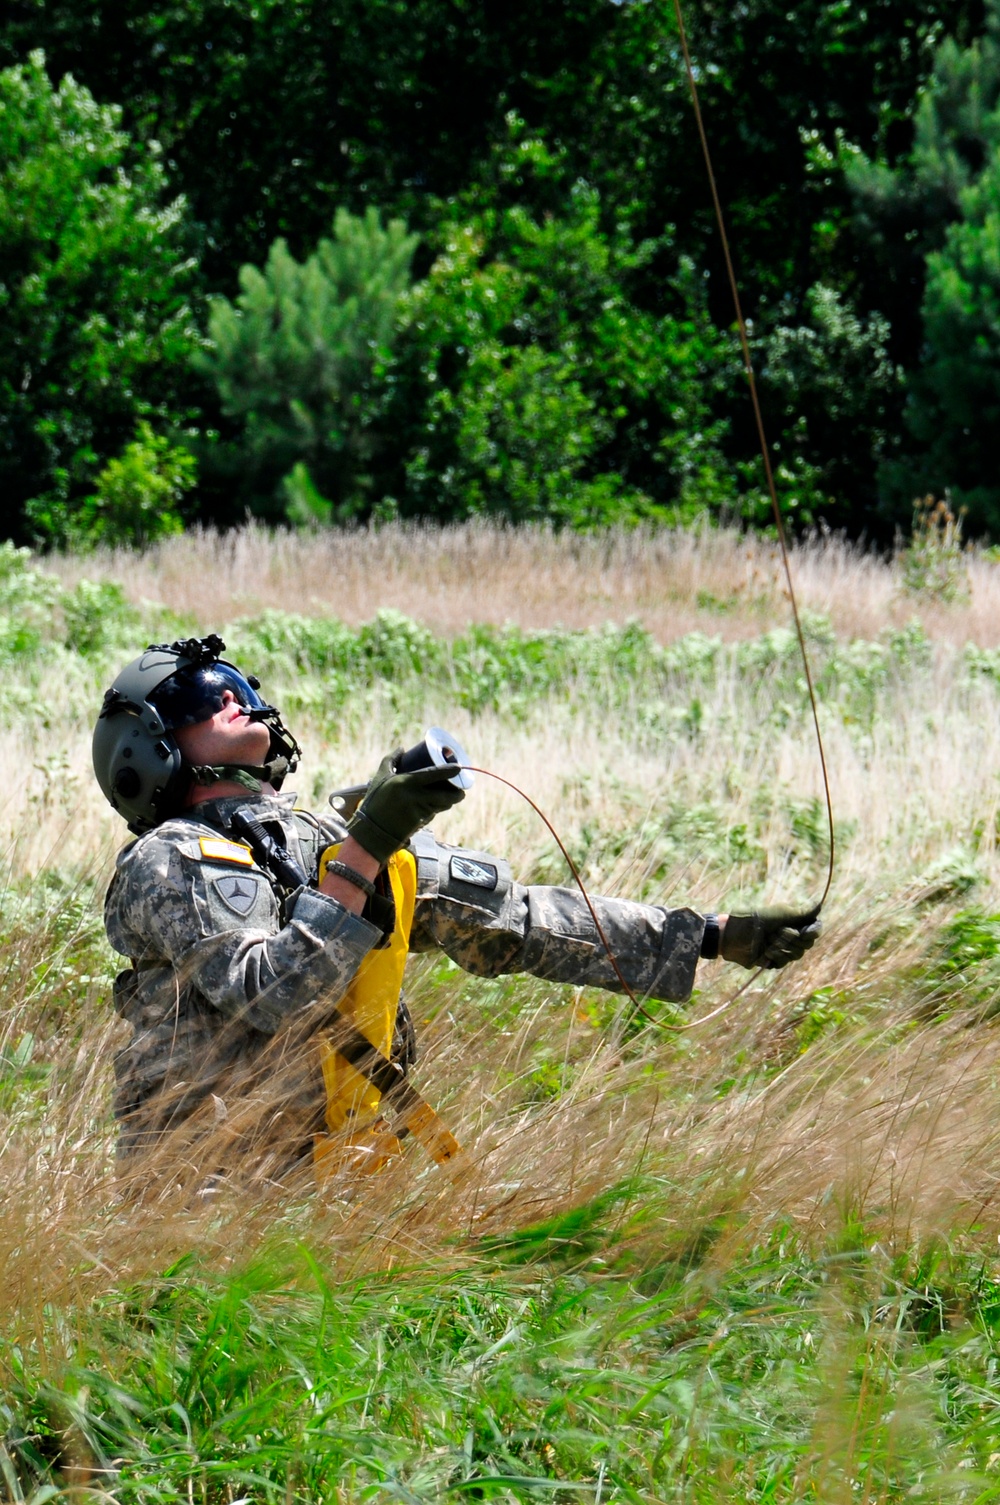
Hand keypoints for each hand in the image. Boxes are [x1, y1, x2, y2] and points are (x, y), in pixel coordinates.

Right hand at [346, 749, 465, 863]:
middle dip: (458, 794)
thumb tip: (402, 748)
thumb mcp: (380, 778)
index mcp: (406, 782)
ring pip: (442, 805)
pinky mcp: (420, 823)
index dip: (449, 771)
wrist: (372, 830)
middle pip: (446, 795)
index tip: (459, 768)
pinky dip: (437, 809)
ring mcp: (419, 811)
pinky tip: (437, 806)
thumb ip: (390, 760)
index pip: (434, 775)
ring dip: (449, 802)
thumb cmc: (375, 801)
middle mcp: (415, 796)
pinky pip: (433, 814)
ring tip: (454, 796)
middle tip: (461, 790)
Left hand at [720, 906, 820, 969]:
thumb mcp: (782, 913)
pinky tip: (765, 951)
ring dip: (782, 946)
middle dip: (793, 938)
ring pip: (797, 955)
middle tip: (778, 931)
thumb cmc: (759, 919)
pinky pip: (784, 962)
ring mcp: (783, 949)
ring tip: (768, 939)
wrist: (738, 933)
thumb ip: (803, 913)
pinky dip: (775, 955)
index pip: (815, 930)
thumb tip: (819, 906)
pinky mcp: (774, 960)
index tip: (804, 932)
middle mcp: (792, 936)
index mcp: (795, 923)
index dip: (812, 932)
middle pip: (807, 944)